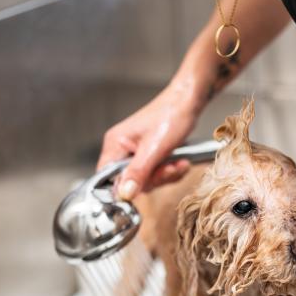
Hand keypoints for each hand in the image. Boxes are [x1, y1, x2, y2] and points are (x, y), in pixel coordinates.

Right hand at [98, 81, 201, 199]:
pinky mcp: (149, 154)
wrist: (189, 101)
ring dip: (166, 174)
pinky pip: (157, 173)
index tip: (144, 187)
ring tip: (179, 162)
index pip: (107, 177)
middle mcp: (122, 149)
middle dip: (155, 178)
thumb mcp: (155, 148)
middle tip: (170, 168)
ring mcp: (136, 152)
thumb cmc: (171, 115)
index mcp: (115, 144)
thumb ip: (138, 172)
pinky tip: (180, 161)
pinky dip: (170, 170)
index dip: (124, 187)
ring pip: (147, 180)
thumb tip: (124, 194)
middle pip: (130, 182)